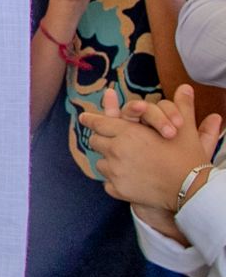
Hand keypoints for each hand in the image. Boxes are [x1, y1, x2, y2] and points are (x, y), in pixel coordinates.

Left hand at [80, 84, 220, 209]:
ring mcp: (115, 171)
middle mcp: (116, 150)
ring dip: (110, 161)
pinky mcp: (118, 190)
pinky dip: (116, 181)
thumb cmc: (187, 157)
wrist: (192, 190)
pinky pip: (108, 183)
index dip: (91, 119)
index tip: (83, 117)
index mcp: (128, 132)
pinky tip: (130, 179)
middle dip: (103, 140)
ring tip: (126, 163)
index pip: (99, 123)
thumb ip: (180, 106)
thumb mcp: (185, 128)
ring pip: (100, 163)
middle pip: (95, 141)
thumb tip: (184, 87)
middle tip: (112, 143)